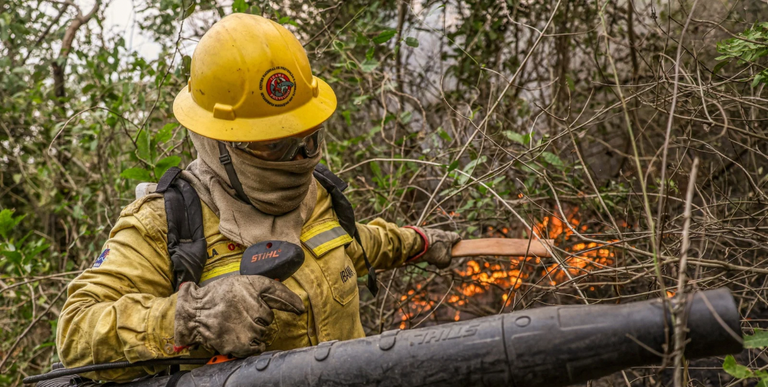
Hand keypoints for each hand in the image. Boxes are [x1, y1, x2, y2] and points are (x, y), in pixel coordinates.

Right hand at [174, 275, 304, 356]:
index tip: (300, 308)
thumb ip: (266, 289)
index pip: (278, 293)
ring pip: (263, 332)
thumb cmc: (218, 296)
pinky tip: (239, 335)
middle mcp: (253, 307)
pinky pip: (257, 347)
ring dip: (254, 330)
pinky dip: (251, 344)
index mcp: (252, 288)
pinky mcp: (241, 344)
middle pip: (269, 318)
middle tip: (241, 314)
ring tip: (236, 324)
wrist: (194, 312)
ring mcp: (248, 327)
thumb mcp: (242, 283)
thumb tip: (293, 301)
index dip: (291, 302)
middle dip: (259, 317)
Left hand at [414, 228, 460, 268]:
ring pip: (434, 244)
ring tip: (428, 258)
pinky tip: (422, 255)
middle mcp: (441, 232)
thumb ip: (446, 262)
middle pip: (444, 243)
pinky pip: (425, 243)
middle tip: (438, 259)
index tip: (455, 250)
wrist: (418, 243)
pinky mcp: (421, 233)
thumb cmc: (434, 251)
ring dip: (432, 251)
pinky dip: (424, 249)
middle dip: (441, 252)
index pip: (457, 238)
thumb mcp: (445, 261)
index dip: (457, 244)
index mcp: (449, 236)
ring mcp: (430, 232)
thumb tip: (441, 264)